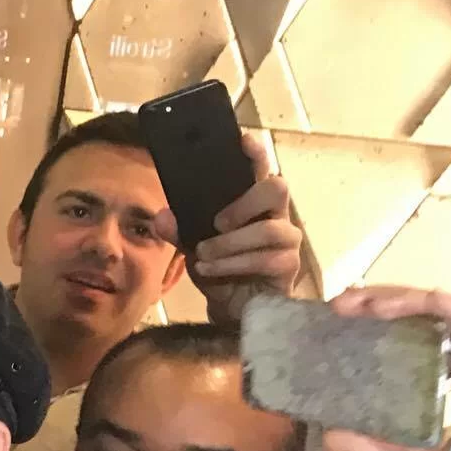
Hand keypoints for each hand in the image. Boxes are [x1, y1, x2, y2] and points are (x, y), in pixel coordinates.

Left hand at [156, 131, 302, 324]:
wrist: (231, 310)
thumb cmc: (219, 269)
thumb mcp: (192, 248)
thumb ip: (178, 231)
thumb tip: (162, 217)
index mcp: (252, 203)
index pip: (259, 169)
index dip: (255, 153)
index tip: (242, 140)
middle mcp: (275, 215)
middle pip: (276, 188)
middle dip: (244, 202)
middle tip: (216, 222)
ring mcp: (286, 239)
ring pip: (269, 229)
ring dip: (230, 243)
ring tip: (203, 256)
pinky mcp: (288, 265)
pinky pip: (267, 258)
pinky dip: (234, 264)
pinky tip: (211, 270)